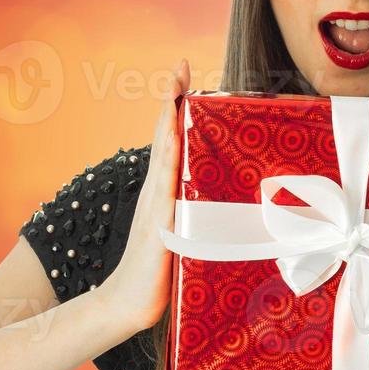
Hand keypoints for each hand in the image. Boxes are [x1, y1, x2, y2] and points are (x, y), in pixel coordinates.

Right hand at [102, 58, 190, 331]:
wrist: (132, 303)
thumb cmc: (163, 275)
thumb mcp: (188, 238)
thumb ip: (203, 220)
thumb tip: (237, 211)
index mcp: (168, 191)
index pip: (172, 141)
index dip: (176, 109)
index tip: (184, 76)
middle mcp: (159, 190)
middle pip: (165, 135)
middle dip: (172, 99)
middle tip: (180, 66)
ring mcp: (156, 201)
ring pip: (165, 149)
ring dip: (169, 115)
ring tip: (176, 83)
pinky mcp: (159, 217)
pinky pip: (165, 179)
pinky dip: (167, 152)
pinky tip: (171, 131)